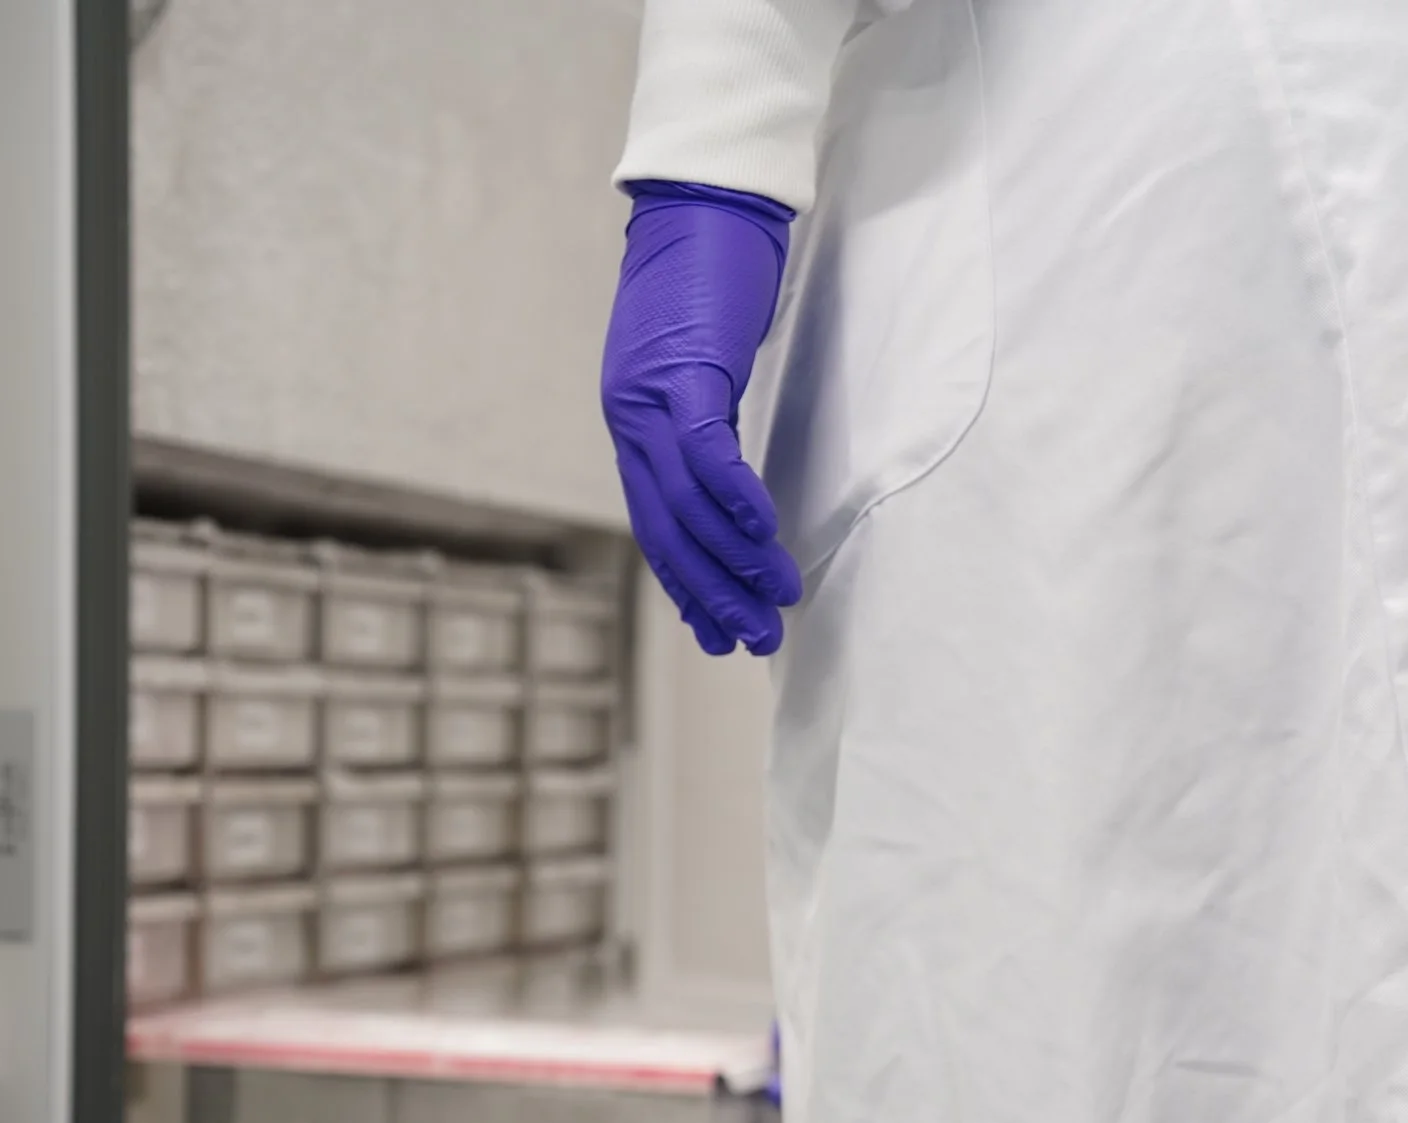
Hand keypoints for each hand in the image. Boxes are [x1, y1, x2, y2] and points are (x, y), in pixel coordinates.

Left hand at [601, 182, 805, 655]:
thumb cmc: (711, 274)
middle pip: (667, 529)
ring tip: (779, 598)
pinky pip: (707, 452)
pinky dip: (734, 498)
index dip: (688, 586)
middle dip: (713, 594)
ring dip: (737, 560)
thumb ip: (700, 420)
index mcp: (631, 421)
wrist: (703, 197)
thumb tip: (726, 479)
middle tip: (754, 641)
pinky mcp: (684, 368)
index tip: (718, 633)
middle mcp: (628, 416)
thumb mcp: (698, 362)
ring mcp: (649, 395)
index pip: (655, 525)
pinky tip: (764, 535)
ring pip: (688, 503)